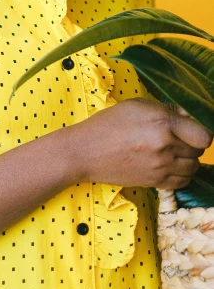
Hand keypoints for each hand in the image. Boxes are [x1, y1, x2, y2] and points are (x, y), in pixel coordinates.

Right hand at [73, 98, 212, 189]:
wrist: (86, 152)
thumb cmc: (108, 124)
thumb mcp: (136, 106)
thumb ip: (165, 110)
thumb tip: (187, 117)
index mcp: (162, 122)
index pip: (203, 135)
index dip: (199, 132)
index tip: (191, 129)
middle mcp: (166, 145)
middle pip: (198, 150)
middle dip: (191, 143)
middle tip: (176, 138)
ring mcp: (162, 166)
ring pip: (193, 167)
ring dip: (187, 159)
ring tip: (170, 152)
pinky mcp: (156, 182)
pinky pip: (183, 182)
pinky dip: (181, 174)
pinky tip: (169, 165)